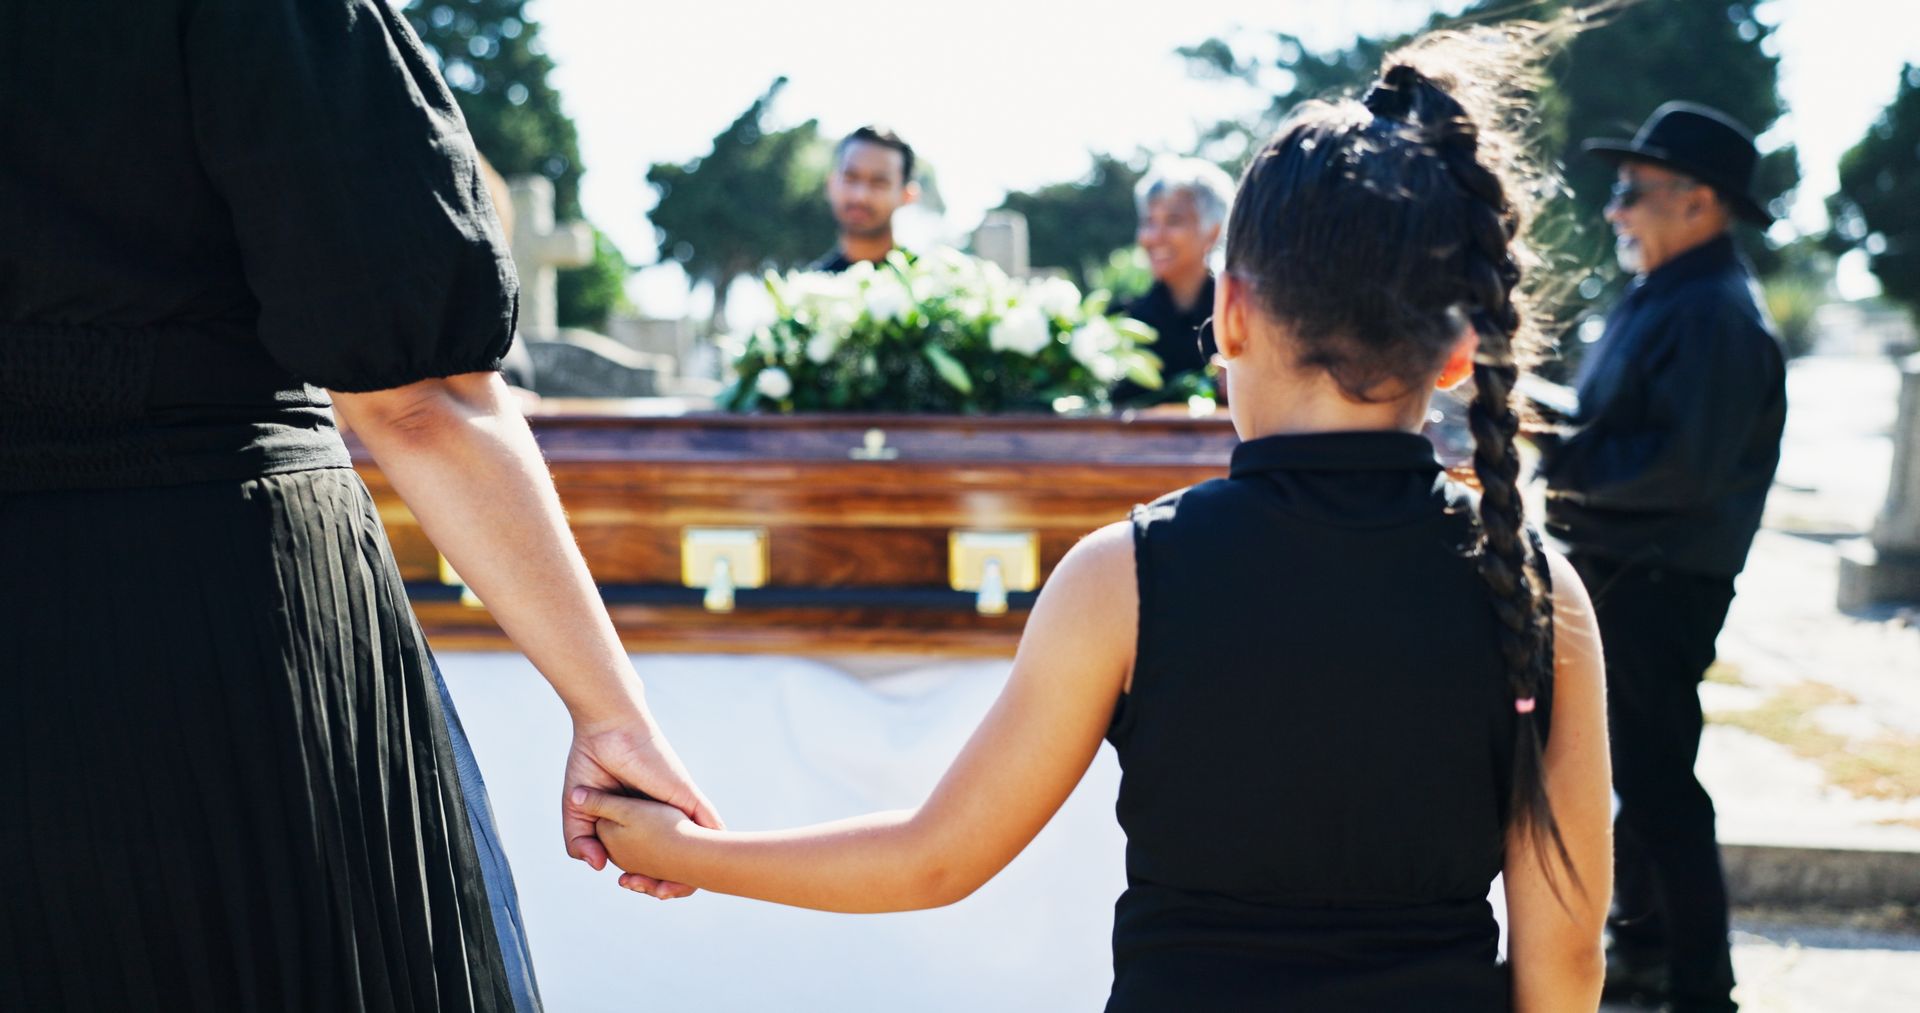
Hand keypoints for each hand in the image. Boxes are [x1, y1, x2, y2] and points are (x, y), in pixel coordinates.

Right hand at [562, 712, 721, 898]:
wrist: (606, 729)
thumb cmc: (590, 763)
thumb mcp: (577, 810)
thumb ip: (580, 841)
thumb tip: (598, 867)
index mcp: (635, 821)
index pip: (644, 858)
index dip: (640, 877)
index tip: (628, 884)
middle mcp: (658, 817)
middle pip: (672, 859)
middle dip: (668, 882)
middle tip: (654, 893)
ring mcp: (675, 807)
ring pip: (695, 847)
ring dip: (692, 871)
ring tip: (675, 891)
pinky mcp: (687, 797)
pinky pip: (709, 825)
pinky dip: (712, 848)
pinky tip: (715, 868)